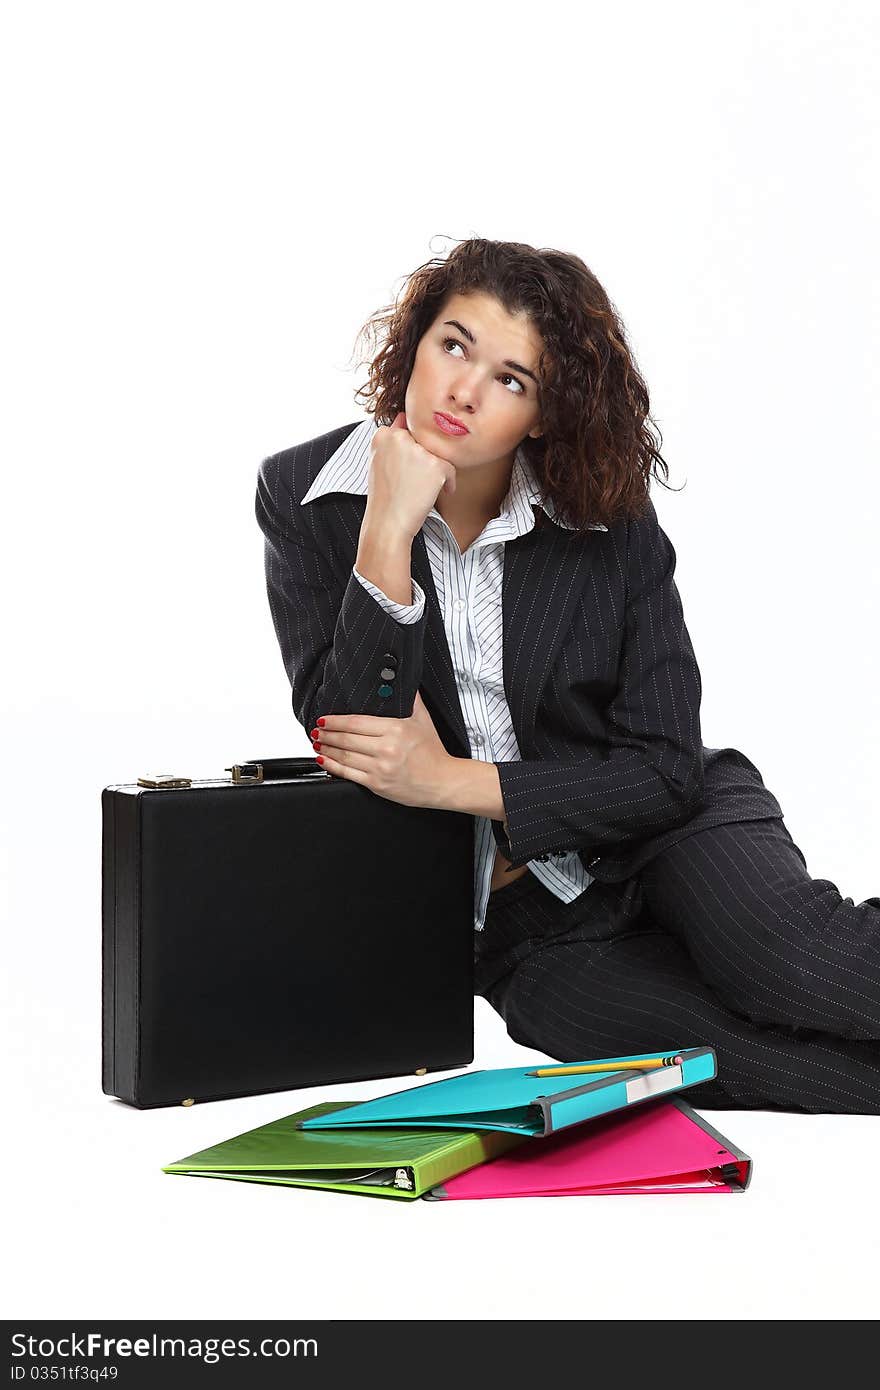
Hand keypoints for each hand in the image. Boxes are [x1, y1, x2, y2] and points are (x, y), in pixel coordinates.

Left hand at [310, 690, 452, 808]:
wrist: (443, 782)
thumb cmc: (433, 752)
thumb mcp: (424, 720)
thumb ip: (411, 699)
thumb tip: (402, 681)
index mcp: (396, 729)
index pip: (356, 722)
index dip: (336, 721)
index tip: (325, 719)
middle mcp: (386, 748)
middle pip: (347, 739)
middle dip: (327, 734)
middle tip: (316, 730)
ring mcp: (380, 768)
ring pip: (344, 756)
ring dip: (326, 749)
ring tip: (317, 743)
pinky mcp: (377, 784)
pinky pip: (348, 774)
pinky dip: (333, 766)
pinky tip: (324, 760)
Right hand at [365, 411, 456, 539]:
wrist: (388, 523)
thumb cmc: (385, 496)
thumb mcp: (380, 461)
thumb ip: (392, 438)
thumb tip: (404, 416)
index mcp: (382, 435)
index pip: (406, 431)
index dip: (409, 452)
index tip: (404, 470)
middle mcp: (399, 437)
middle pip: (424, 442)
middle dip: (424, 460)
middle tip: (413, 482)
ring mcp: (418, 450)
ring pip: (438, 454)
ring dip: (436, 471)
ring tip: (422, 488)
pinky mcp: (435, 464)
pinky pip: (450, 469)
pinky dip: (448, 482)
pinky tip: (438, 492)